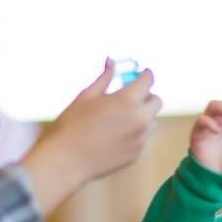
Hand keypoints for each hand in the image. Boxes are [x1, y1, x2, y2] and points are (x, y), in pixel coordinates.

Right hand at [23, 59, 161, 213]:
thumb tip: (111, 61)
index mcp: (128, 100)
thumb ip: (105, 77)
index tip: (142, 73)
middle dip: (146, 96)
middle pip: (156, 101)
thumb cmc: (72, 124)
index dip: (146, 74)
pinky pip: (142, 138)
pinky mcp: (136, 154)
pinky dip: (134, 132)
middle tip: (130, 96)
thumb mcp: (87, 95)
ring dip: (142, 115)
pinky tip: (113, 135)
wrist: (66, 160)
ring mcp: (140, 138)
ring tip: (118, 118)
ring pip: (151, 121)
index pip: (148, 81)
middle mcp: (140, 119)